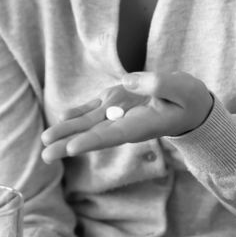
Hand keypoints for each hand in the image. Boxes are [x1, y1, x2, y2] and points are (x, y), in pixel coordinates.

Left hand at [41, 71, 213, 162]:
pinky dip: (78, 114)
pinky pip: (95, 110)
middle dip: (70, 144)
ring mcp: (121, 113)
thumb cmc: (189, 98)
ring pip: (90, 124)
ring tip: (45, 140)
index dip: (93, 141)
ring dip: (67, 132)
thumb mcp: (182, 88)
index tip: (72, 148)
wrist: (190, 104)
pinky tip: (62, 118)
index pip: (114, 135)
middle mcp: (127, 123)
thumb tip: (128, 81)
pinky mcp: (118, 102)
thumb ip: (159, 84)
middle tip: (46, 155)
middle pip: (95, 135)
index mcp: (143, 124)